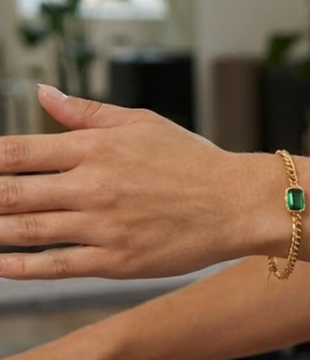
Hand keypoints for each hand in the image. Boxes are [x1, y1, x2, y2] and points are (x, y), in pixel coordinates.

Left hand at [0, 87, 272, 279]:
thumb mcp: (141, 123)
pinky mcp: (114, 260)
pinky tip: (0, 264)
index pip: (16, 152)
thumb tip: (42, 92)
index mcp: (95, 147)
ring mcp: (101, 225)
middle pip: (10, 193)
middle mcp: (92, 185)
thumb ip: (86, 112)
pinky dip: (20, 267)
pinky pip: (55, 265)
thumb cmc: (192, 161)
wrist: (237, 203)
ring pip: (25, 230)